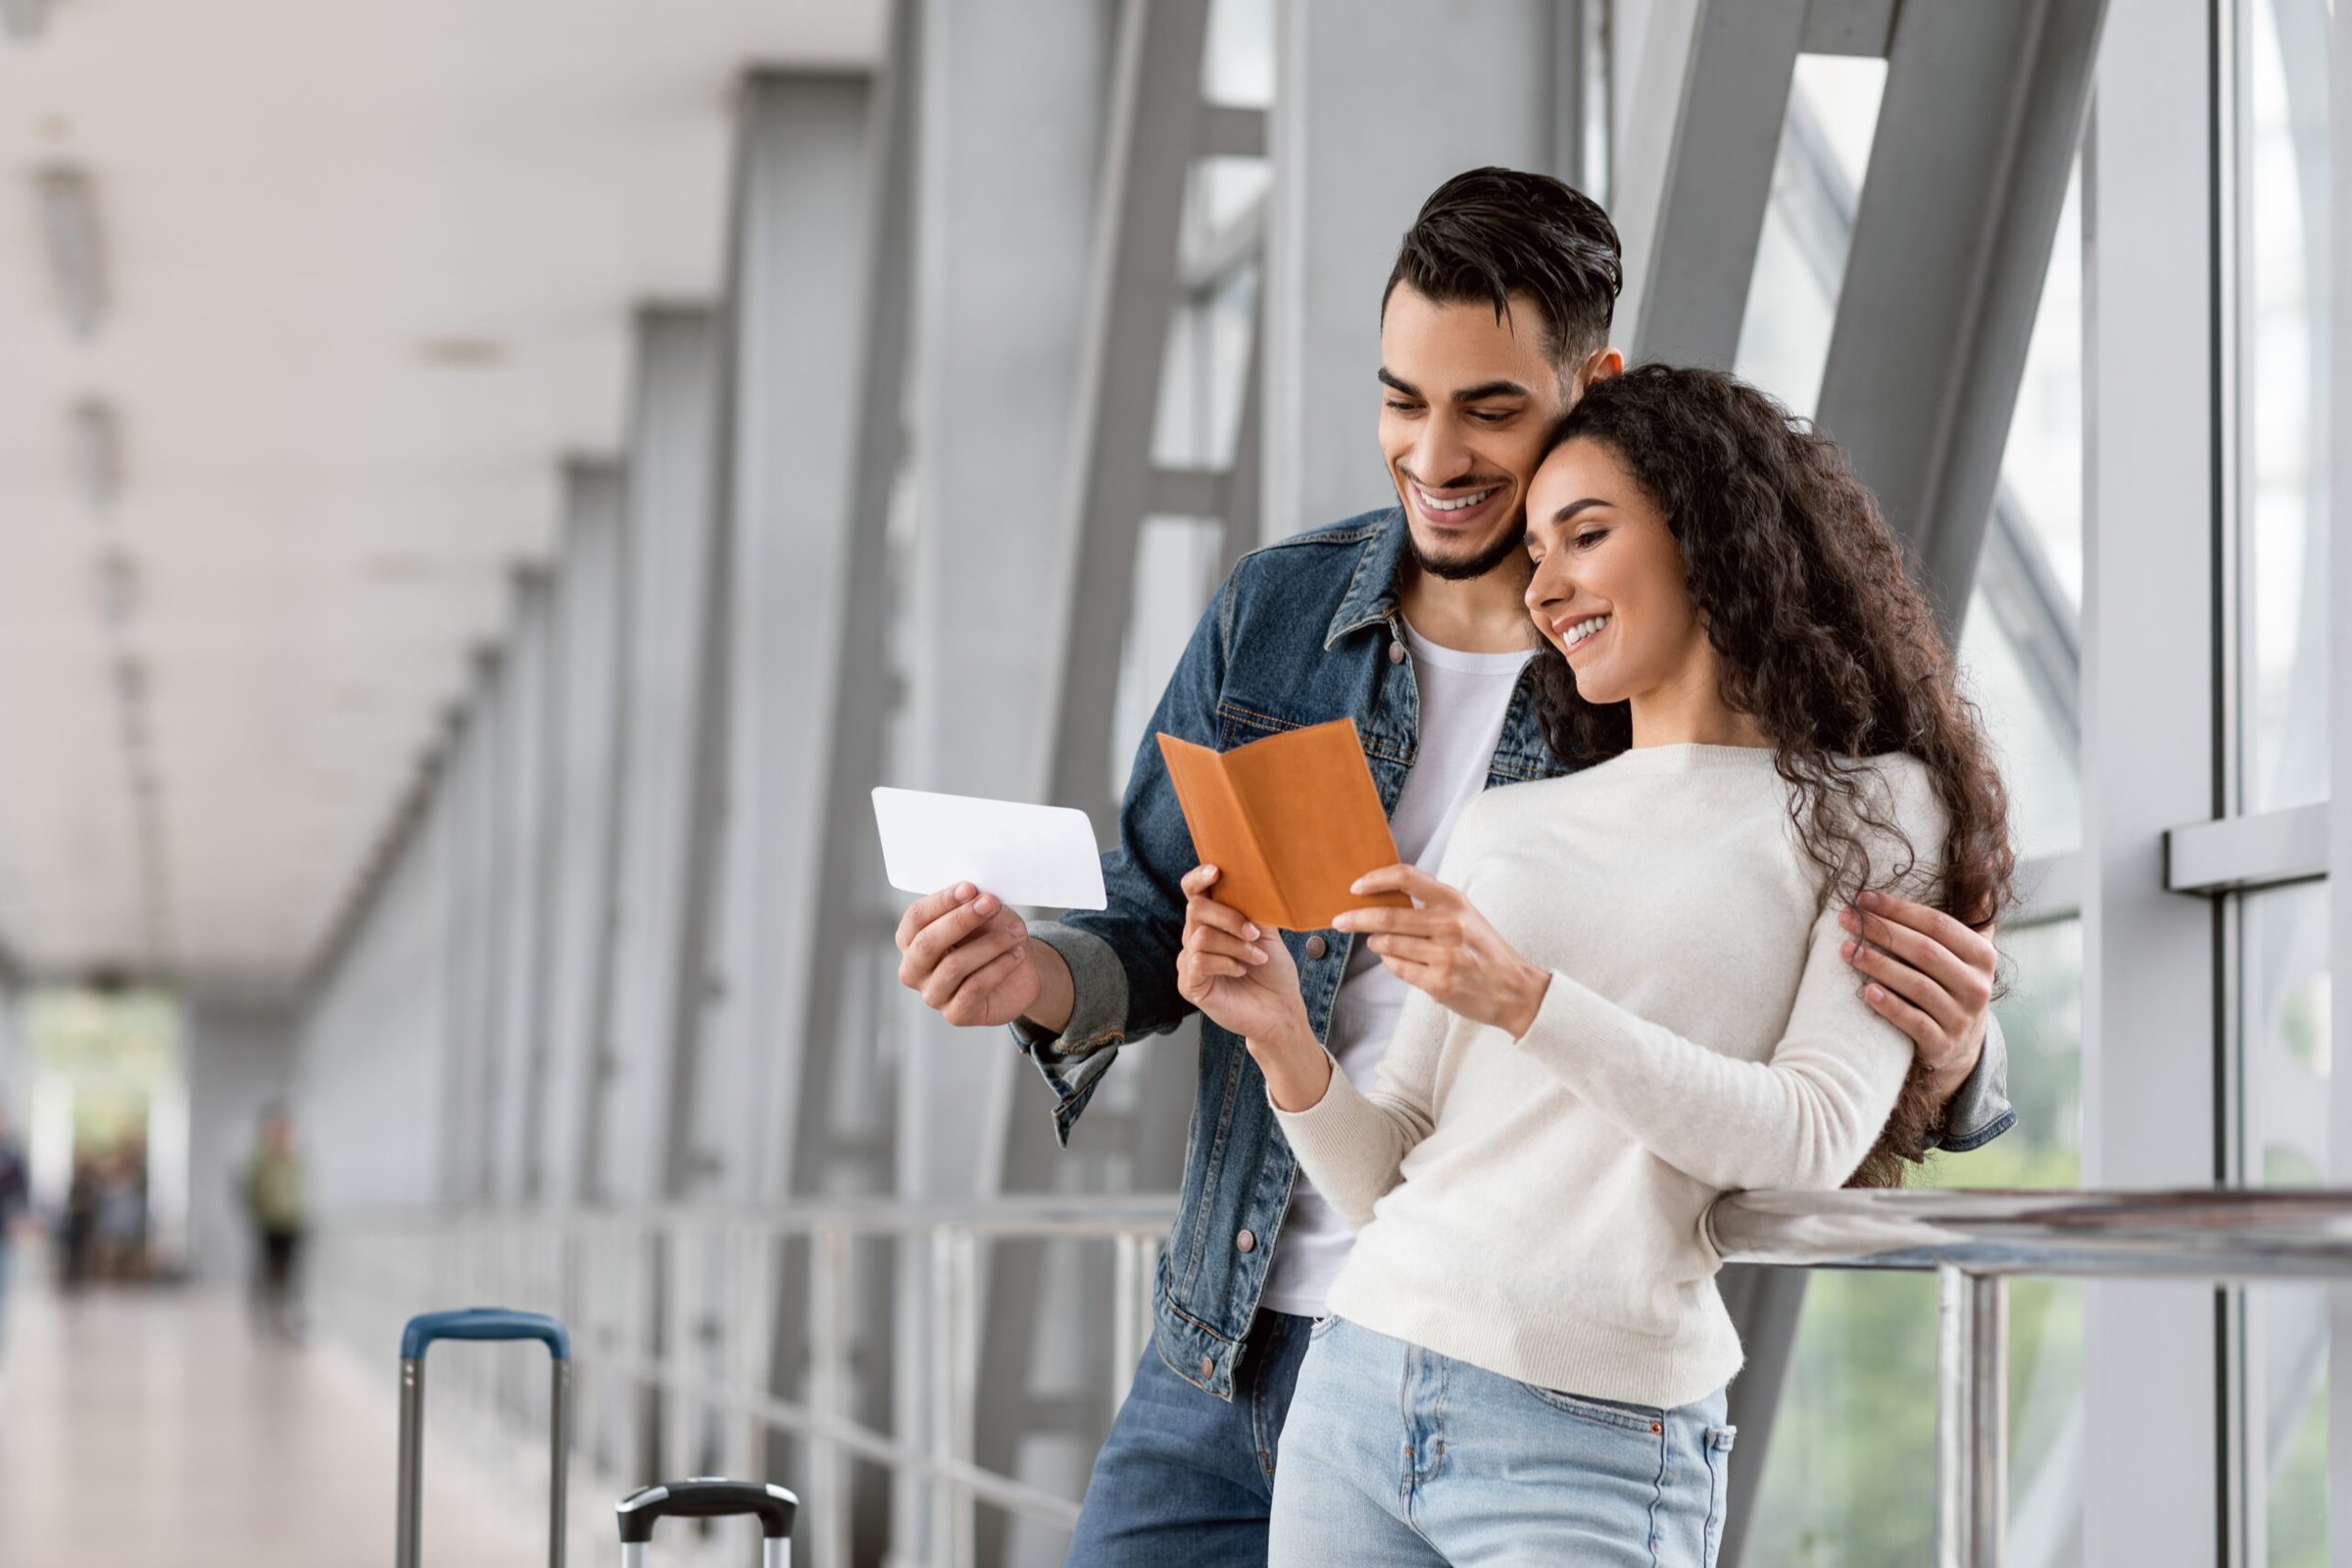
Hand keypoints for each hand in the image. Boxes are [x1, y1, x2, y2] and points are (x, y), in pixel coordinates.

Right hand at [895, 884, 1054, 1028]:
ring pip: (954, 966)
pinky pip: (974, 987)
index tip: (970, 888)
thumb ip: (973, 903)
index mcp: (912, 940)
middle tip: (991, 904)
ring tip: (1014, 933)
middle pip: (927, 944)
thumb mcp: (984, 913)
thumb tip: (974, 894)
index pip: (915, 918)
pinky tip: (1016, 954)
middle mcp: (914, 970)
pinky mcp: (956, 1014)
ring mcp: (933, 995)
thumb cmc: (993, 936)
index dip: (942, 901)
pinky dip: (999, 966)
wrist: (1020, 970)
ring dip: (989, 944)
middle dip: (961, 920)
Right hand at [1177, 866, 1310, 1044]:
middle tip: (1256, 933)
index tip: (1216, 872)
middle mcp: (1195, 937)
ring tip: (1257, 957)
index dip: (1198, 878)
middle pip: (1196, 909)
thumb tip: (1251, 878)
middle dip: (1230, 918)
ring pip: (1201, 936)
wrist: (1280, 1009)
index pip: (1193, 892)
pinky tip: (1241, 971)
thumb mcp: (1266, 931)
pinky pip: (1199, 961)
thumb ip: (1252, 906)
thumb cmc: (1272, 971)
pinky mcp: (1189, 984)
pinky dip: (1226, 963)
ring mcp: (1189, 961)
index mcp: (1212, 921)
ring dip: (1236, 945)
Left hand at [1333, 865, 1550, 1036]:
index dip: (1375, 879)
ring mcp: (1444, 956)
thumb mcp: (1464, 915)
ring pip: (1387, 945)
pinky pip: (1397, 968)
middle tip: (1339, 920)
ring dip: (1375, 944)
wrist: (1514, 989)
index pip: (1406, 877)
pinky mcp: (1438, 983)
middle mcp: (1449, 925)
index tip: (1356, 887)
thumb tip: (1381, 897)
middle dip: (1355, 918)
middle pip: (1387, 916)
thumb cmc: (1483, 949)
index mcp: (1454, 901)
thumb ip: (1429, 905)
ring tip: (1379, 943)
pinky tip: (1398, 960)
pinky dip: (1390, 962)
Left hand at [1838, 891, 1997, 1101]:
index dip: (1899, 909)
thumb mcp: (1967, 952)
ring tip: (1847, 951)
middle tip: (1847, 920)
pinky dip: (1889, 1005)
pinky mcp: (1943, 1044)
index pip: (1938, 924)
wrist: (1959, 1044)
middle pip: (1924, 951)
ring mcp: (1961, 1017)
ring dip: (1878, 965)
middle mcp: (1977, 986)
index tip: (1863, 898)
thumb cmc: (1951, 983)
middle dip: (1882, 931)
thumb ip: (1971, 914)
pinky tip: (1866, 991)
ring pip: (1917, 985)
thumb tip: (1985, 863)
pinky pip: (1914, 1022)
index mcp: (1983, 956)